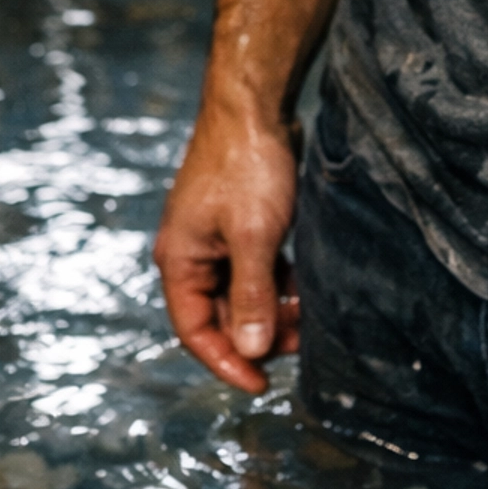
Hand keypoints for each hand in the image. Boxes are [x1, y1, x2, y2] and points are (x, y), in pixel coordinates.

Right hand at [154, 97, 300, 392]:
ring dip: (272, 308)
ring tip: (308, 316)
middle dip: (257, 333)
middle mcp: (191, 252)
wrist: (254, 104)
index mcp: (179, 260)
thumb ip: (252, 296)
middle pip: (220, 314)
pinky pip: (255, 267)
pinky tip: (306, 287)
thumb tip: (252, 350)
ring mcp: (215, 236)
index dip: (226, 361)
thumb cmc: (247, 167)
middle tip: (298, 342)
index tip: (262, 384)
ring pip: (242, 291)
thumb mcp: (254, 237)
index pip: (195, 330)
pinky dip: (278, 281)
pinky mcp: (239, 221)